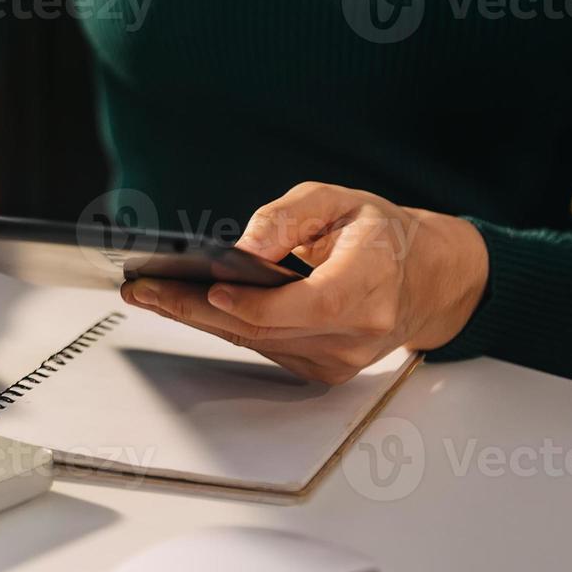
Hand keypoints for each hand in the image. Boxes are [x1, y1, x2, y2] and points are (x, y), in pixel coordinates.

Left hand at [122, 182, 488, 383]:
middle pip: (261, 329)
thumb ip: (288, 219)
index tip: (208, 288)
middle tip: (144, 289)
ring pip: (253, 342)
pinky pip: (261, 347)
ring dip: (196, 319)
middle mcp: (354, 334)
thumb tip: (241, 249)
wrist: (427, 280)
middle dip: (194, 309)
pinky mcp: (321, 370)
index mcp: (368, 288)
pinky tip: (186, 307)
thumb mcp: (340, 201)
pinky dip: (222, 326)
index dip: (252, 303)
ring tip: (150, 293)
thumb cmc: (383, 236)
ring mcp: (337, 360)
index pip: (304, 306)